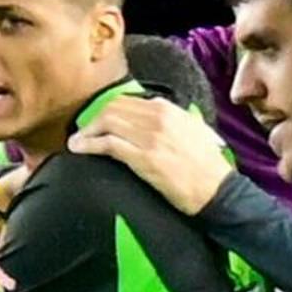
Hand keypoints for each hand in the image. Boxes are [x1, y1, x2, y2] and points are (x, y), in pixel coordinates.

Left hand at [68, 91, 234, 216]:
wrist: (216, 190)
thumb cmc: (206, 165)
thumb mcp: (193, 130)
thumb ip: (171, 120)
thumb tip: (151, 117)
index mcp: (167, 108)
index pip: (125, 101)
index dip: (106, 111)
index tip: (96, 122)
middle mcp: (157, 117)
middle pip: (112, 109)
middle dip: (92, 120)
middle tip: (82, 133)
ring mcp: (150, 137)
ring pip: (106, 123)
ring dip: (86, 133)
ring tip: (75, 143)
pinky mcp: (144, 158)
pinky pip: (109, 145)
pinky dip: (89, 145)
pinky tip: (79, 150)